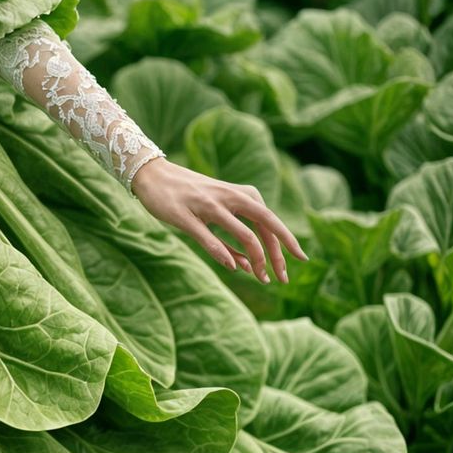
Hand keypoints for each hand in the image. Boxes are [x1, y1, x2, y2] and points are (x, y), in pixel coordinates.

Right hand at [130, 155, 306, 284]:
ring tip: (262, 278)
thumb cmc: (187, 197)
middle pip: (265, 225)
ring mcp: (208, 205)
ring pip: (243, 233)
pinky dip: (223, 252)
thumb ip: (232, 239)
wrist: (152, 174)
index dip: (287, 243)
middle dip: (278, 254)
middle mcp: (228, 197)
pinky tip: (233, 267)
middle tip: (284, 278)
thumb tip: (250, 267)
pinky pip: (208, 236)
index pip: (271, 221)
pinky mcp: (185, 214)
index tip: (300, 262)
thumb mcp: (215, 214)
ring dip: (257, 258)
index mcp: (240, 194)